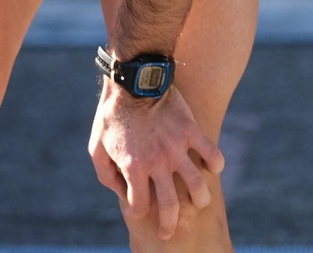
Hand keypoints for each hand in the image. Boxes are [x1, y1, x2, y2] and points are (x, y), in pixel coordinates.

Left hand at [88, 82, 224, 240]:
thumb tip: (119, 191)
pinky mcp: (191, 131)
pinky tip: (212, 168)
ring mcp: (177, 147)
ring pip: (198, 186)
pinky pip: (212, 154)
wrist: (133, 81)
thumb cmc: (111, 114)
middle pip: (171, 206)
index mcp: (133, 167)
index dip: (138, 212)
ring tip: (199, 201)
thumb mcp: (97, 146)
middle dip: (170, 224)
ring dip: (200, 199)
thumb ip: (105, 173)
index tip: (140, 210)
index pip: (140, 206)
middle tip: (170, 230)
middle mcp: (157, 162)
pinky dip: (216, 165)